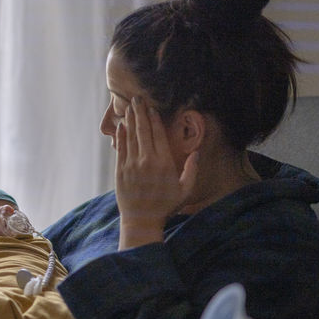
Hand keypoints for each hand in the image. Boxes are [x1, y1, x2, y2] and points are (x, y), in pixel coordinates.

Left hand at [115, 96, 197, 249]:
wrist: (142, 220)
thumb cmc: (166, 206)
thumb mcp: (185, 190)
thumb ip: (192, 170)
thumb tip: (197, 152)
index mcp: (164, 163)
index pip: (158, 135)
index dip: (154, 119)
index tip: (152, 108)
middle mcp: (147, 161)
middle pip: (143, 131)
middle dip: (140, 113)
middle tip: (137, 98)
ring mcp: (132, 165)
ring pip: (131, 136)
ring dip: (130, 120)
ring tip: (129, 107)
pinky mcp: (121, 171)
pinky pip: (121, 148)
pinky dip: (121, 135)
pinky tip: (122, 125)